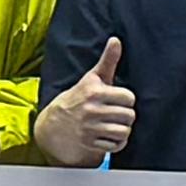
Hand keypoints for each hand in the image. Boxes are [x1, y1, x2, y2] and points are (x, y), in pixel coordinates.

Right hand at [34, 41, 135, 166]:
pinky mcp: (89, 143)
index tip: (120, 100)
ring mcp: (90, 128)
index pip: (128, 98)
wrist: (55, 124)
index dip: (127, 99)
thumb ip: (107, 60)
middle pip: (129, 116)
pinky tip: (110, 136)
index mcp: (94, 92)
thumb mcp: (92, 78)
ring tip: (116, 125)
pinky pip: (115, 146)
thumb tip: (116, 40)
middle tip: (118, 113)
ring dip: (123, 130)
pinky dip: (116, 143)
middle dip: (126, 116)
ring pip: (124, 132)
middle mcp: (91, 110)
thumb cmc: (79, 98)